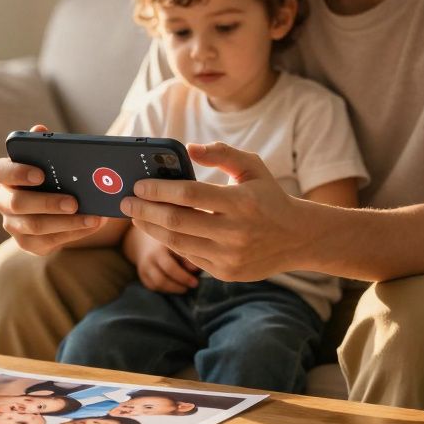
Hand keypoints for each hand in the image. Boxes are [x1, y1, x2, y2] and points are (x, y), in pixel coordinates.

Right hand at [0, 124, 103, 254]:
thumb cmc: (52, 176)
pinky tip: (91, 225)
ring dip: (66, 222)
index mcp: (5, 176)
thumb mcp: (50, 160)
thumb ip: (44, 146)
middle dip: (48, 203)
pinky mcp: (27, 243)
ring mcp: (13, 225)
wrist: (56, 206)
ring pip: (35, 226)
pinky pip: (48, 242)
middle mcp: (4, 201)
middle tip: (75, 202)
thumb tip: (39, 129)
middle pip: (18, 204)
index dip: (17, 172)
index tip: (41, 174)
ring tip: (92, 217)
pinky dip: (73, 233)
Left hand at [122, 141, 309, 281]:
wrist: (297, 238)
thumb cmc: (268, 196)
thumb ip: (222, 153)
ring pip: (177, 243)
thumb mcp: (252, 166)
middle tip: (126, 202)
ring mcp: (230, 256)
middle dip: (144, 211)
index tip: (137, 185)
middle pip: (176, 221)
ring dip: (151, 229)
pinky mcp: (227, 273)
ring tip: (136, 217)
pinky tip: (159, 230)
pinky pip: (189, 257)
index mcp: (241, 202)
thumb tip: (188, 149)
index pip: (189, 194)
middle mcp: (235, 232)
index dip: (159, 189)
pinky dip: (171, 242)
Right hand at [122, 225, 198, 293]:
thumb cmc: (170, 239)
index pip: (171, 266)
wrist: (145, 238)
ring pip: (159, 283)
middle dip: (180, 281)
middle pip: (163, 276)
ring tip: (186, 288)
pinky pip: (154, 286)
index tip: (196, 281)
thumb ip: (187, 255)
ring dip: (174, 288)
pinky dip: (166, 289)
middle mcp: (151, 256)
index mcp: (161, 246)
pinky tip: (176, 286)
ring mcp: (144, 266)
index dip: (184, 276)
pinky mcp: (142, 274)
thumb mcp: (179, 242)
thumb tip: (195, 269)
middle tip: (195, 284)